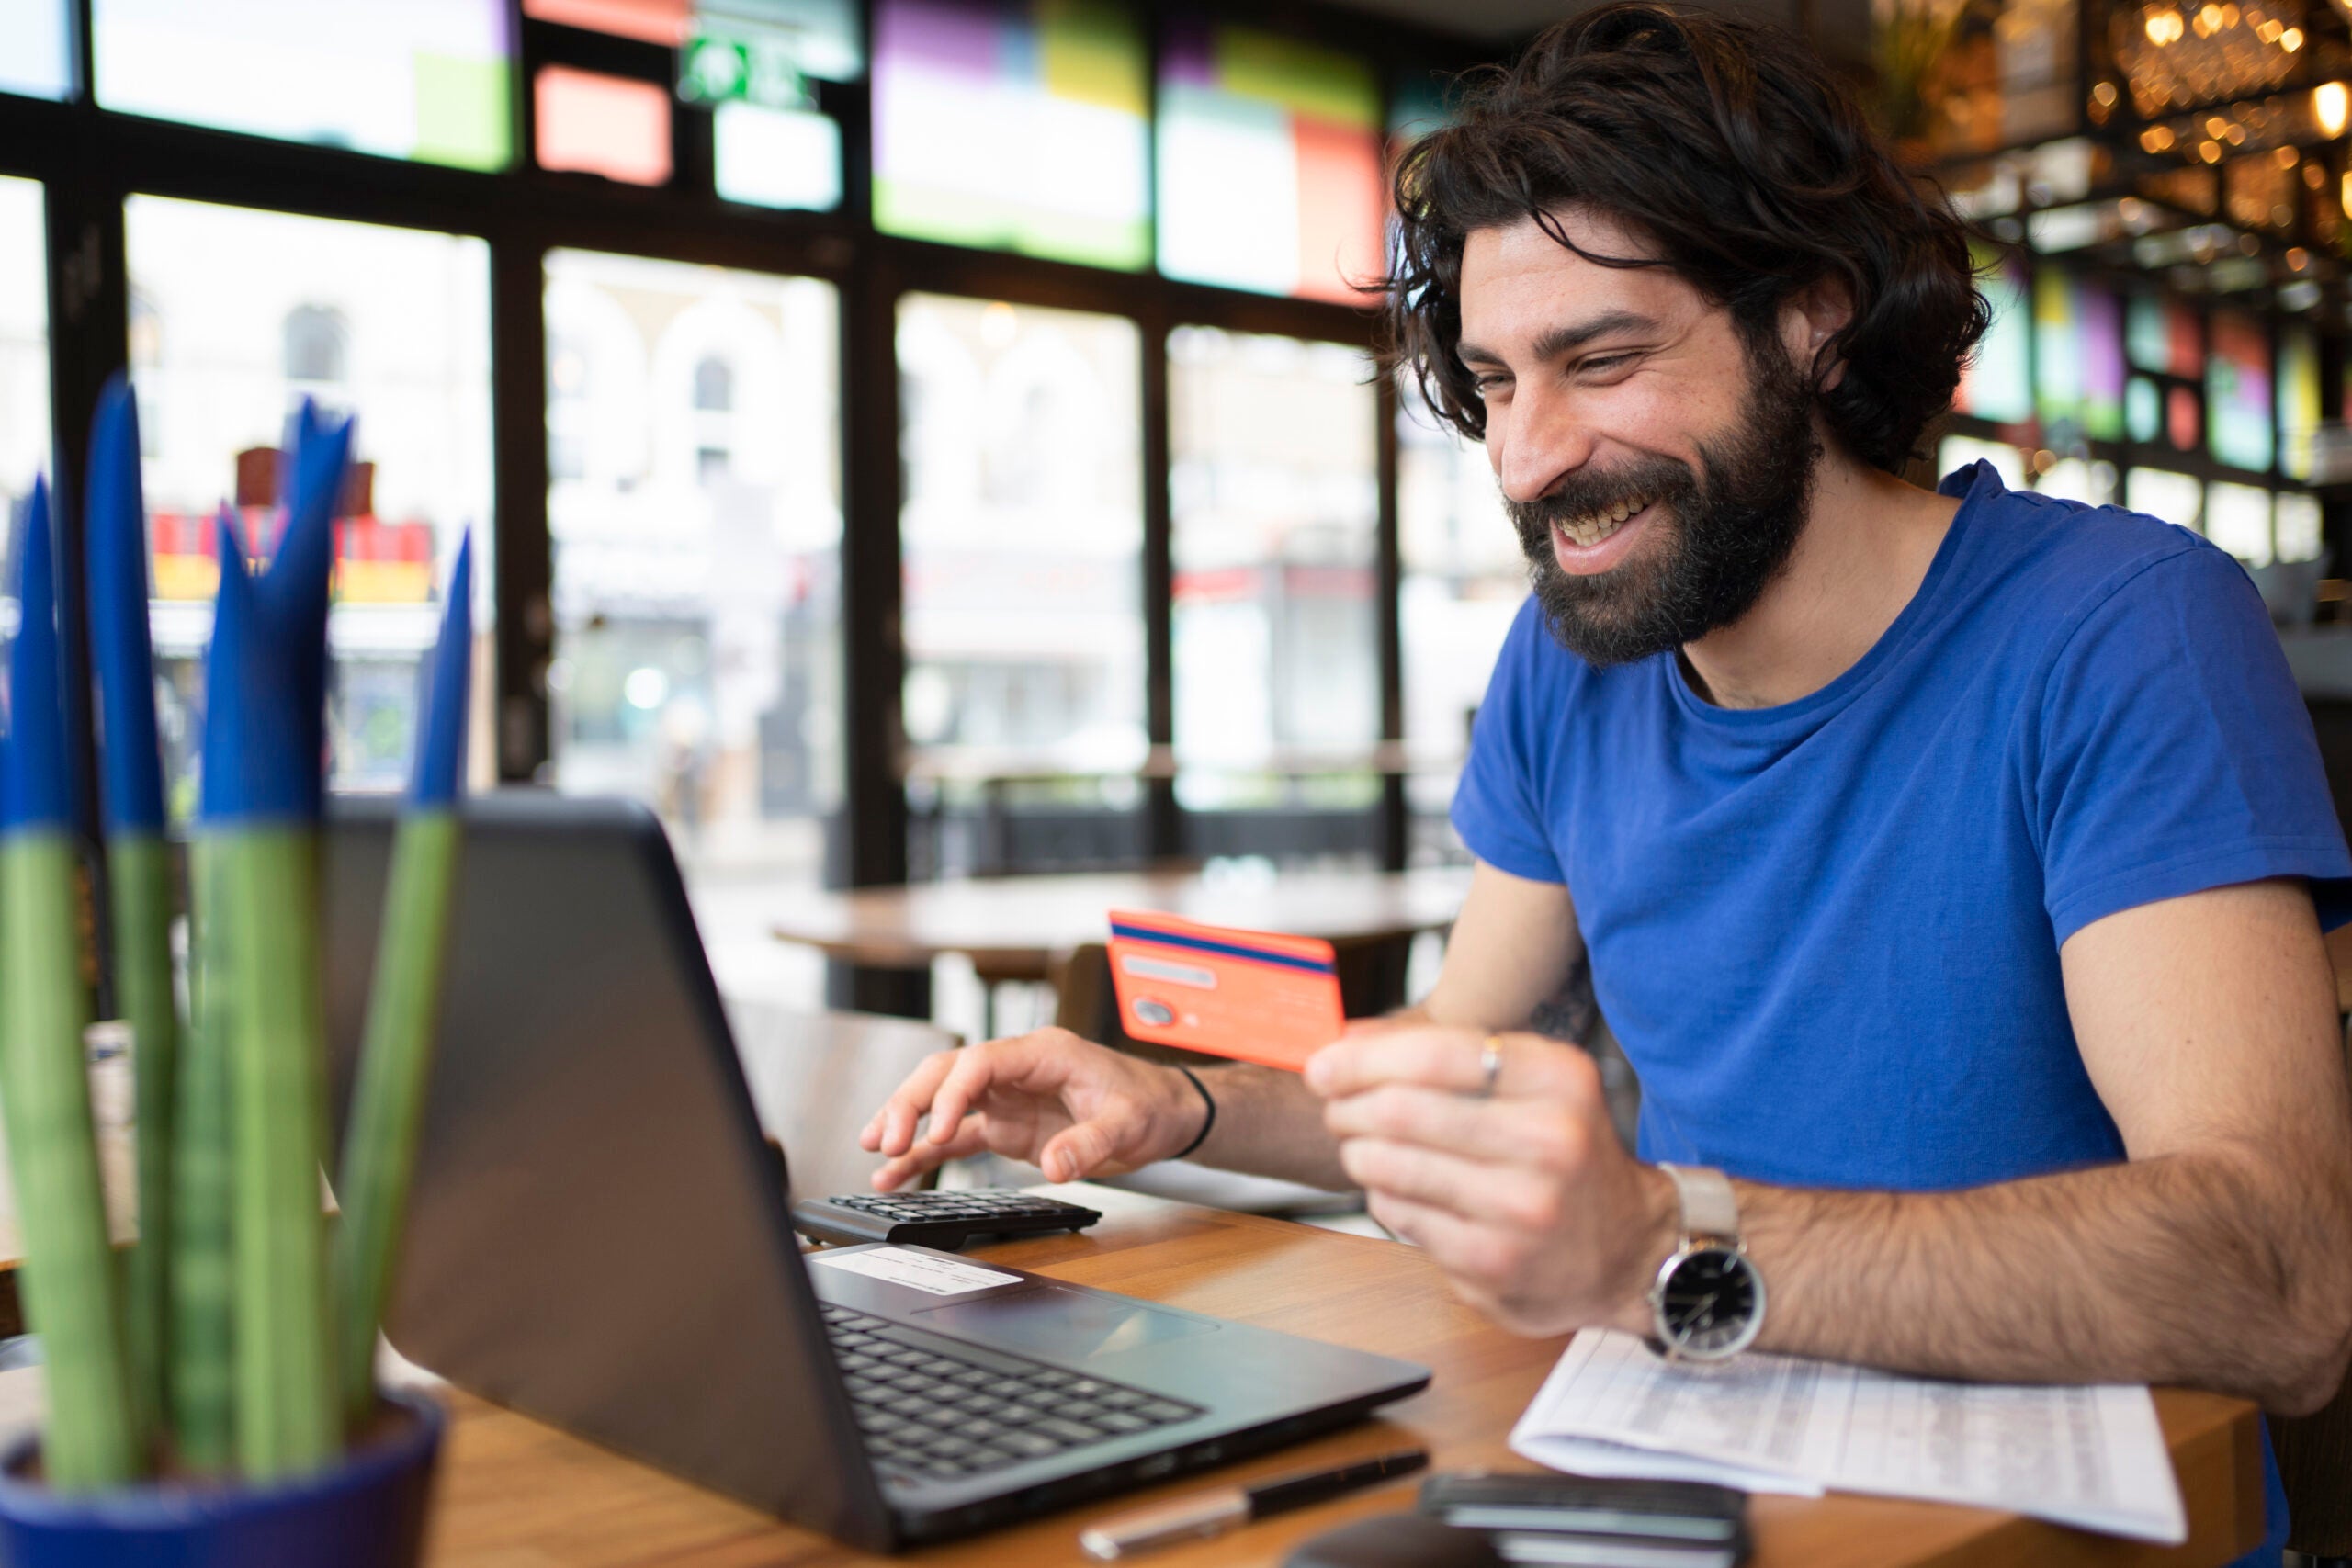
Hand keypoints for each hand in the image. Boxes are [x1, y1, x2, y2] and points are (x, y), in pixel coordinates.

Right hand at [859, 1028, 1207, 1190]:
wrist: (1165, 1113)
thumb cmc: (1148, 1105)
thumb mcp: (1127, 1126)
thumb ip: (1089, 1144)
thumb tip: (1054, 1165)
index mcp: (1043, 1054)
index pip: (981, 1062)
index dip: (953, 1093)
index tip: (939, 1129)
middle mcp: (1016, 1070)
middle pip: (948, 1074)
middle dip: (911, 1103)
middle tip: (885, 1141)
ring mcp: (1006, 1098)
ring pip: (942, 1100)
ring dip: (907, 1121)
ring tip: (874, 1150)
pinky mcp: (1005, 1126)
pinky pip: (956, 1137)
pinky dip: (926, 1153)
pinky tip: (898, 1173)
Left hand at [1306, 1027, 1675, 1336]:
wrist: (1627, 1249)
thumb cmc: (1561, 1152)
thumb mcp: (1532, 1084)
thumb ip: (1445, 1054)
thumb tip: (1346, 1040)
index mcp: (1558, 1078)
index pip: (1433, 1054)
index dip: (1361, 1059)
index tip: (1322, 1065)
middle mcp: (1549, 1140)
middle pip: (1401, 1110)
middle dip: (1348, 1106)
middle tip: (1335, 1109)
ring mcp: (1522, 1207)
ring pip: (1390, 1165)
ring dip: (1358, 1151)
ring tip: (1362, 1147)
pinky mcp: (1494, 1261)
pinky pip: (1401, 1213)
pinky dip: (1385, 1195)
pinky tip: (1400, 1188)